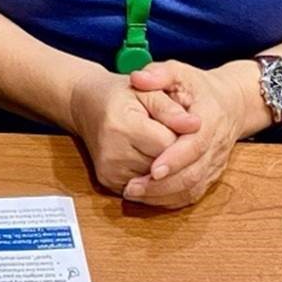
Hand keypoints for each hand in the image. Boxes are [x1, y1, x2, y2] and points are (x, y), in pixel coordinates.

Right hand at [69, 67, 200, 193]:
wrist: (85, 104)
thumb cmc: (119, 94)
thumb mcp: (146, 91)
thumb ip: (171, 109)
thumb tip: (196, 125)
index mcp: (122, 126)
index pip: (168, 145)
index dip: (183, 137)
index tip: (186, 126)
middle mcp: (112, 154)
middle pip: (164, 167)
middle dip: (176, 155)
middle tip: (176, 136)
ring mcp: (109, 172)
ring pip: (158, 182)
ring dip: (168, 169)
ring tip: (165, 147)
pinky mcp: (109, 183)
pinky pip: (146, 190)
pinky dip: (156, 180)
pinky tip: (157, 163)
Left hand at [123, 60, 245, 208]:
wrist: (231, 103)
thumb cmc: (198, 86)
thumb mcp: (179, 72)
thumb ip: (158, 73)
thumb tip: (137, 78)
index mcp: (210, 120)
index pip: (195, 145)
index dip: (175, 159)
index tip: (153, 169)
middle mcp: (216, 146)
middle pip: (193, 174)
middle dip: (163, 185)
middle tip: (133, 188)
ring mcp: (216, 163)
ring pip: (193, 189)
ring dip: (164, 196)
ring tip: (135, 194)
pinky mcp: (212, 175)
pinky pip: (194, 194)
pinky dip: (171, 199)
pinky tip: (149, 198)